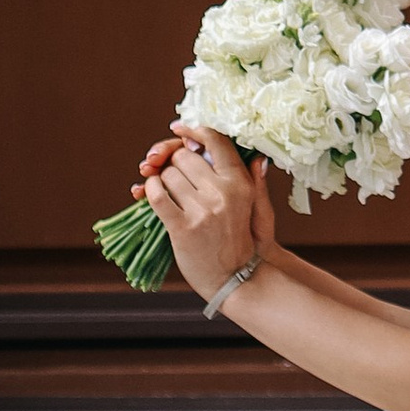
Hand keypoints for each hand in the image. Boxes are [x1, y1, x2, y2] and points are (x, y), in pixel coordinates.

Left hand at [135, 124, 265, 303]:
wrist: (236, 281)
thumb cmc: (249, 246)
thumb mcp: (261, 212)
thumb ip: (257, 184)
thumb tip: (257, 158)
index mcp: (241, 184)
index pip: (216, 142)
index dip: (194, 130)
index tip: (179, 129)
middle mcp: (222, 193)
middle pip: (184, 156)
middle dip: (174, 160)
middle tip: (170, 168)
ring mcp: (201, 210)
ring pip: (168, 174)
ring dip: (160, 177)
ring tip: (164, 187)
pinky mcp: (181, 228)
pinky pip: (157, 196)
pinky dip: (148, 189)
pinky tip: (148, 192)